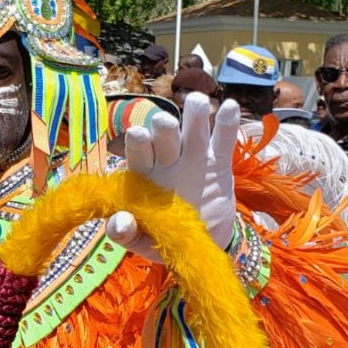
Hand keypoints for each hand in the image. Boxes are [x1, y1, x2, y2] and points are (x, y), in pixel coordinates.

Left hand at [106, 93, 239, 261]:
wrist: (200, 244)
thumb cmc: (162, 236)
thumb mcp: (143, 240)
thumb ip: (126, 233)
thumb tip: (117, 223)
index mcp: (143, 175)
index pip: (137, 153)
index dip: (137, 143)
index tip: (137, 135)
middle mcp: (166, 160)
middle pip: (163, 136)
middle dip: (164, 128)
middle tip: (165, 123)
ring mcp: (192, 158)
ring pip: (193, 131)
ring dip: (194, 116)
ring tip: (197, 102)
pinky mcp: (217, 163)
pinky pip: (223, 141)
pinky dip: (227, 124)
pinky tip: (231, 107)